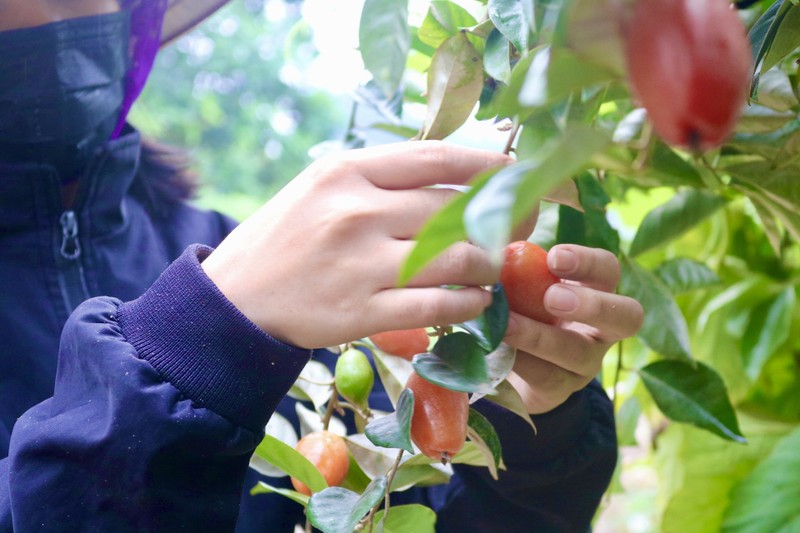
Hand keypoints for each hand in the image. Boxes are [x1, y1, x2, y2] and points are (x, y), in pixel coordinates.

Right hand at [202, 141, 509, 348]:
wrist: (235, 299)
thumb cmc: (286, 237)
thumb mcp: (322, 188)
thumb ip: (381, 178)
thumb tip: (452, 177)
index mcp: (347, 171)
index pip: (436, 158)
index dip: (486, 166)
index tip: (514, 172)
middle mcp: (358, 212)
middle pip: (455, 209)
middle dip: (501, 219)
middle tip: (521, 227)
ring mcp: (361, 264)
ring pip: (457, 259)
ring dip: (489, 264)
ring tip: (493, 267)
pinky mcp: (363, 311)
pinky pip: (438, 305)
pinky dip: (468, 303)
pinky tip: (474, 300)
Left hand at [503, 244, 643, 413]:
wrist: (507, 364)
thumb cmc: (519, 305)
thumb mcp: (521, 280)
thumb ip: (517, 257)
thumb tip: (498, 220)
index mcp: (596, 290)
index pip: (609, 271)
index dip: (588, 263)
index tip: (554, 257)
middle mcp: (602, 329)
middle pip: (627, 316)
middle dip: (592, 304)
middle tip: (552, 296)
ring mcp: (585, 364)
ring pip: (582, 354)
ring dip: (543, 337)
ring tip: (508, 325)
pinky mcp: (559, 390)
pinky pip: (548, 378)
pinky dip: (522, 361)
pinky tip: (497, 349)